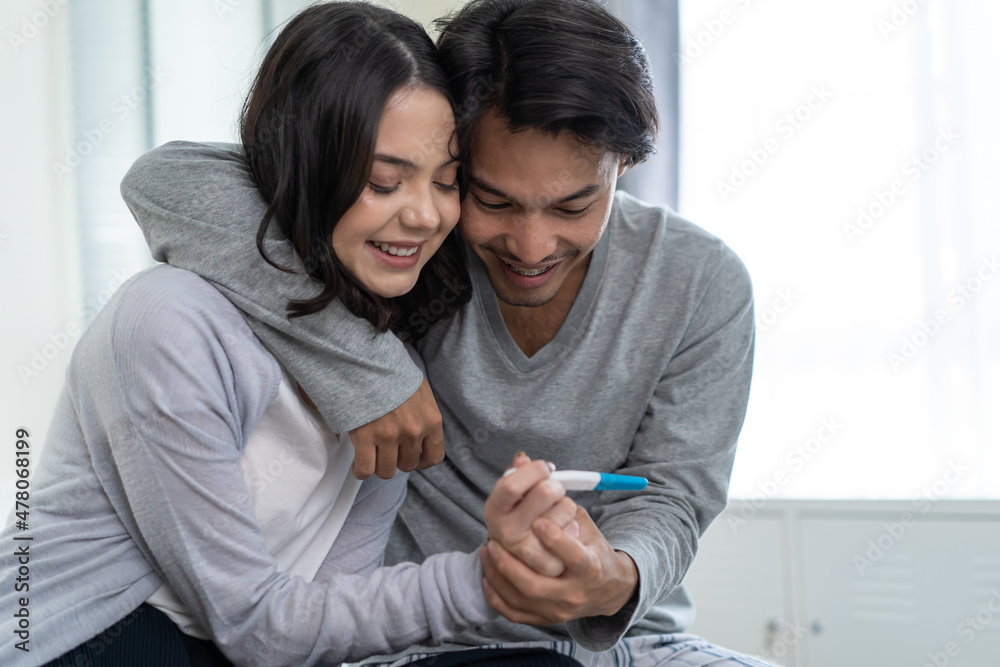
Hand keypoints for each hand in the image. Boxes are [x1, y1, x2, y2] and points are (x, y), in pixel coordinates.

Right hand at [348, 377, 443, 478]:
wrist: (368, 360)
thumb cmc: (393, 374)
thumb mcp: (421, 392)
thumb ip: (425, 416)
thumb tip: (421, 437)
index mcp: (431, 421)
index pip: (434, 457)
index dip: (422, 462)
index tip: (413, 459)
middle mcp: (413, 432)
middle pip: (407, 465)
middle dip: (397, 460)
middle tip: (387, 450)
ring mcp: (389, 436)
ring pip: (386, 471)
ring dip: (379, 466)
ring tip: (372, 457)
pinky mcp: (365, 438)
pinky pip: (365, 469)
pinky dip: (360, 471)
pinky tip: (358, 465)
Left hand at [480, 505, 638, 625]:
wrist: (606, 590)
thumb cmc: (592, 548)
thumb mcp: (584, 523)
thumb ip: (559, 501)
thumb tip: (527, 465)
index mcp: (591, 568)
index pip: (574, 557)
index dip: (556, 540)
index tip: (537, 521)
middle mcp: (574, 593)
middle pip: (538, 585)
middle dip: (512, 564)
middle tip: (494, 540)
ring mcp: (559, 610)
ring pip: (522, 599)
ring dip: (499, 576)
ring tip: (487, 551)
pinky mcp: (545, 619)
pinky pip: (515, 613)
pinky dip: (497, 597)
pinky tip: (486, 578)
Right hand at [484, 453, 579, 576]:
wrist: (528, 559)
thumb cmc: (524, 516)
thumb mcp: (515, 497)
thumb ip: (518, 475)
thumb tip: (522, 458)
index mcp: (494, 510)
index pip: (511, 485)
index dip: (535, 470)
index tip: (546, 468)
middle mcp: (504, 532)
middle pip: (545, 491)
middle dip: (556, 485)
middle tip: (555, 491)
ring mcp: (525, 551)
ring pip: (564, 508)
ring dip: (567, 505)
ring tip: (558, 514)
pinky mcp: (547, 564)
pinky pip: (573, 530)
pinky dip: (574, 526)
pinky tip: (565, 531)